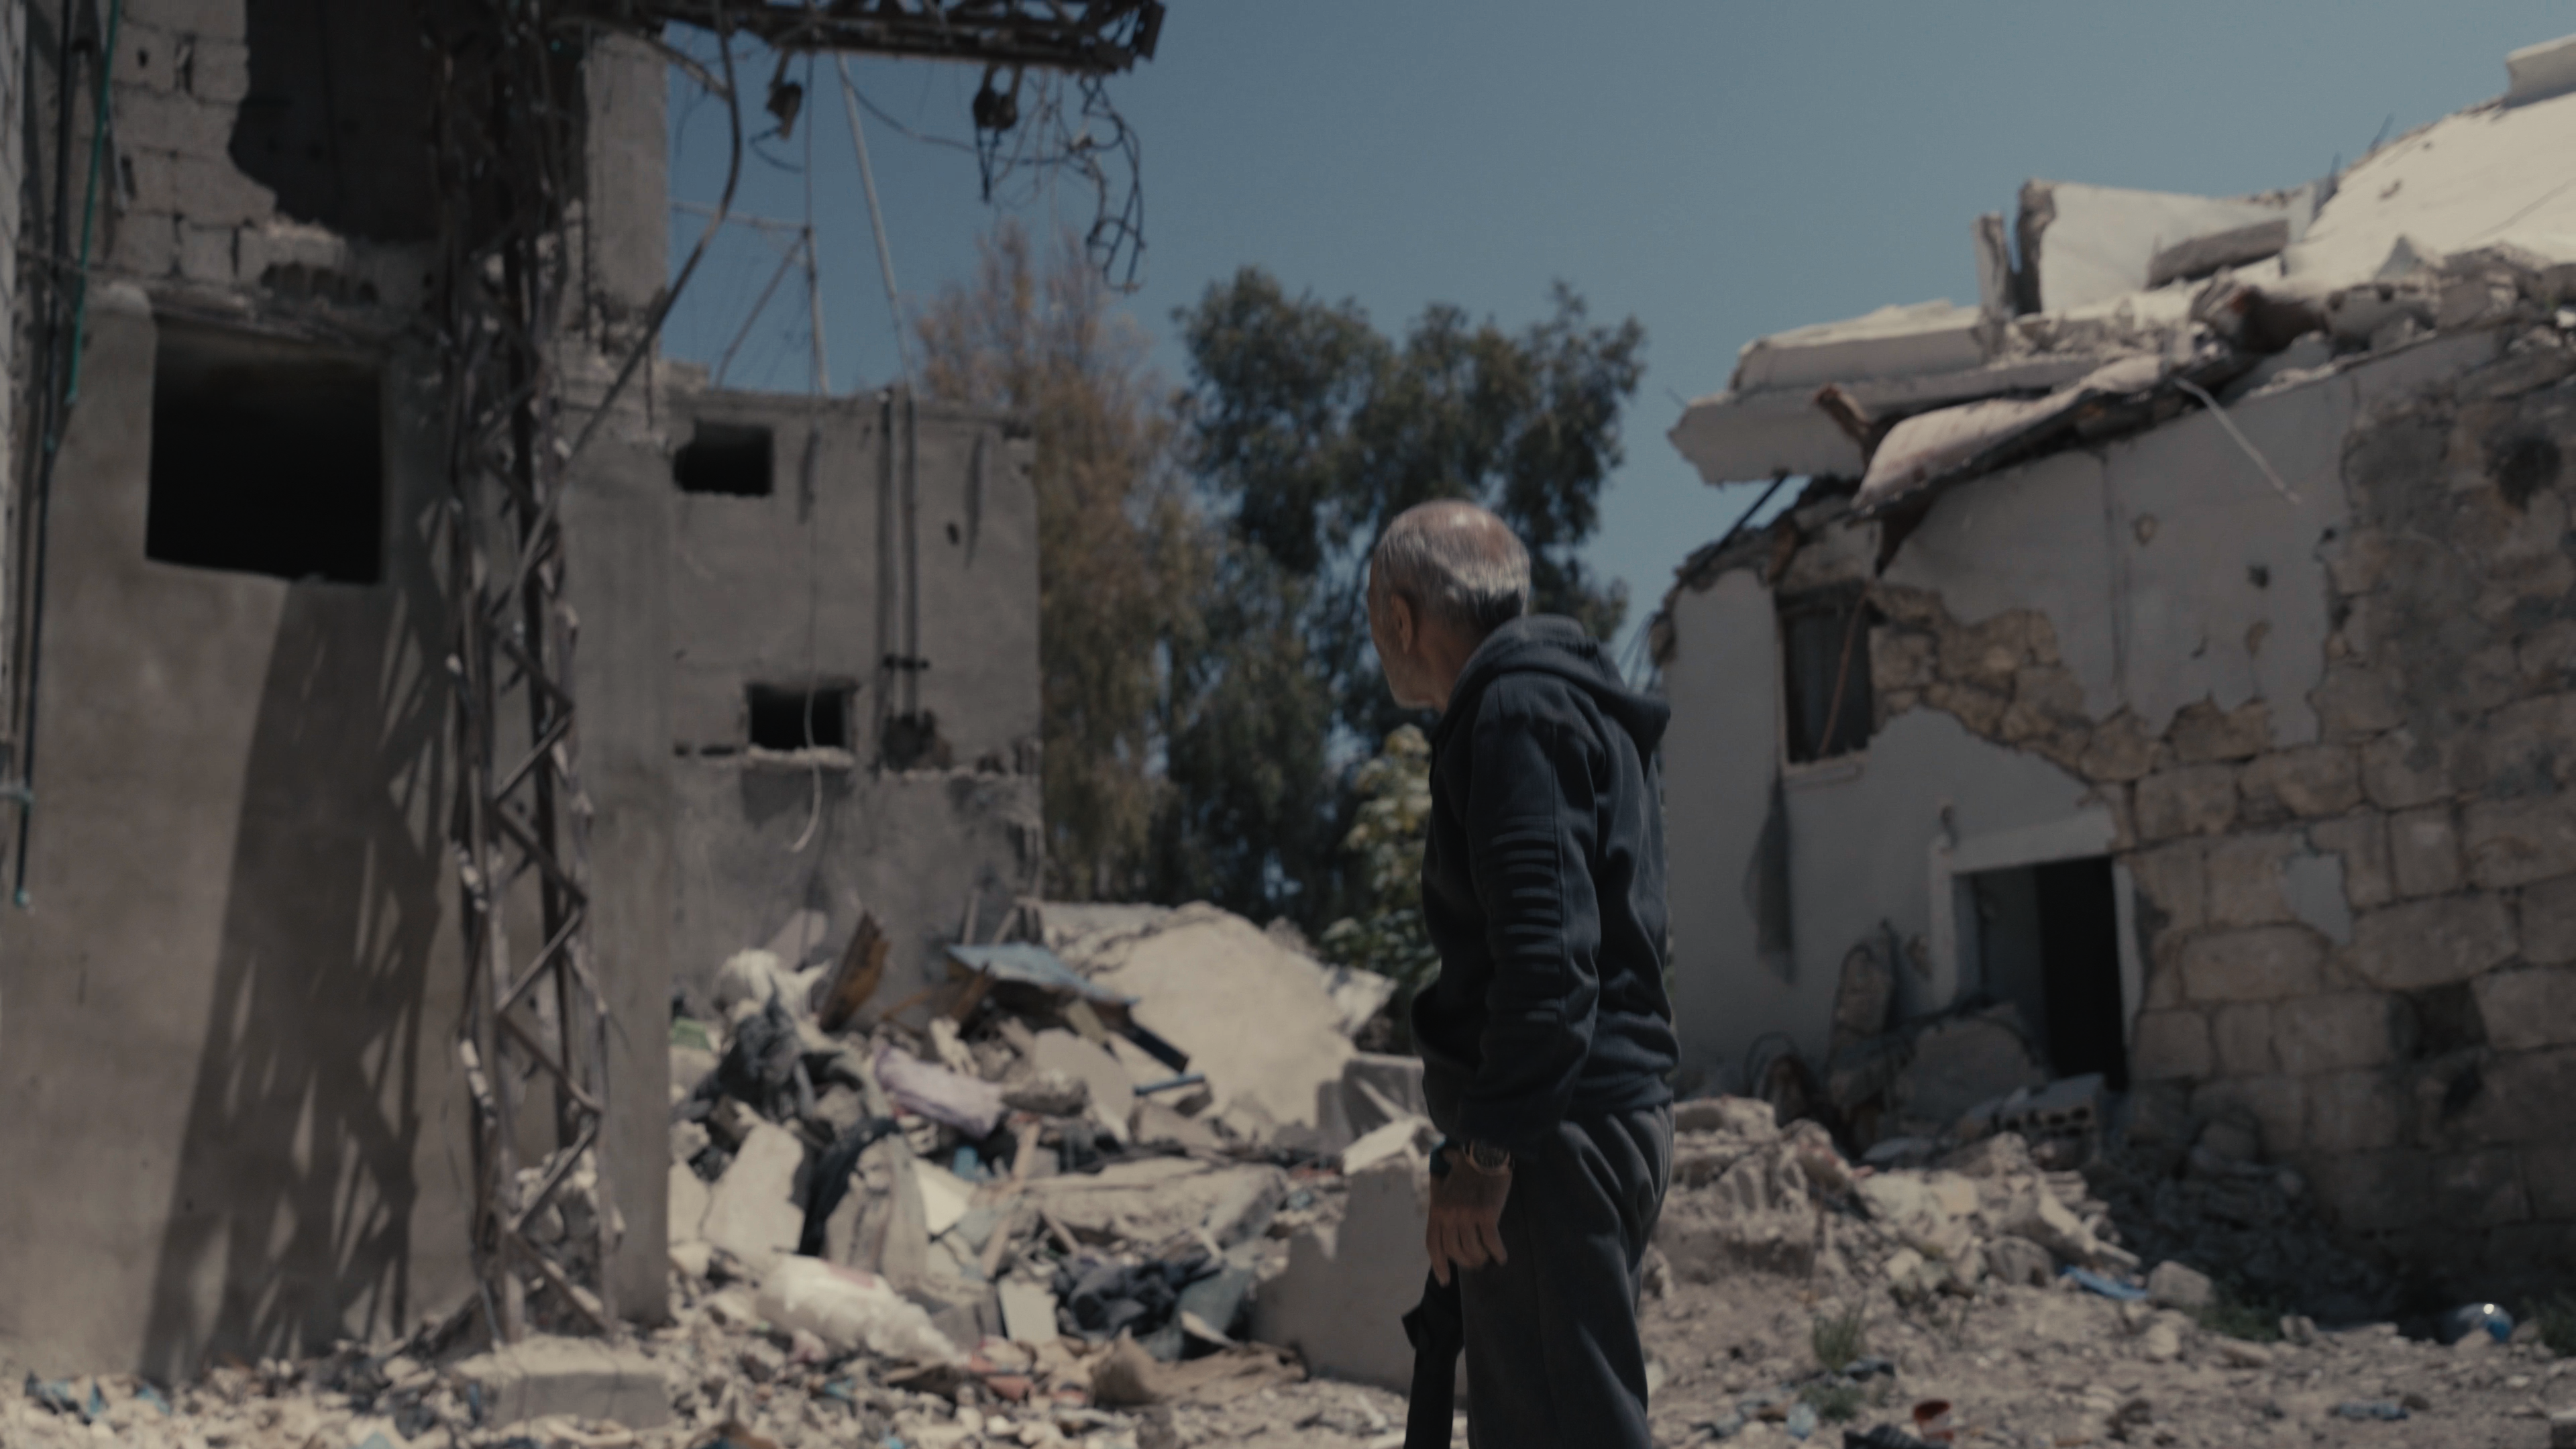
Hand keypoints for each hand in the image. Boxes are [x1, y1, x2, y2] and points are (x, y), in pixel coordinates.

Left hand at [1425, 1146, 1511, 1285]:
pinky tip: (1502, 1257)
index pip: (1433, 1245)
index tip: (1445, 1281)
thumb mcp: (1444, 1184)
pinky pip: (1491, 1242)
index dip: (1439, 1265)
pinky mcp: (1487, 1214)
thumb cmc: (1466, 1168)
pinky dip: (1497, 1253)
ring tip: (1488, 1259)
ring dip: (1482, 1259)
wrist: (1485, 1153)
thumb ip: (1439, 1198)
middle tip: (1477, 1264)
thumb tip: (1437, 1203)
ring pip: (1473, 1250)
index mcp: (1436, 1208)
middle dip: (1466, 1263)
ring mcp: (1467, 1215)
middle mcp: (1449, 1214)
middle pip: (1454, 1251)